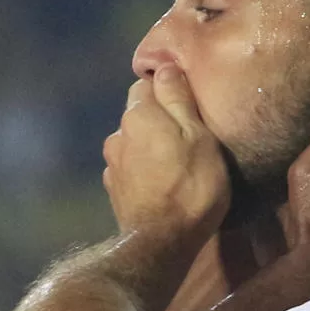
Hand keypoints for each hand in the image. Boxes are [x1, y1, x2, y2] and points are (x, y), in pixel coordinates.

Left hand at [103, 65, 231, 256]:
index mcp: (137, 115)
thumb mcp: (199, 136)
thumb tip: (165, 67)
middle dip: (160, 119)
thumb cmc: (191, 185)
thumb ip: (178, 100)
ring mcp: (111, 164)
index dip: (168, 91)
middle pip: (139, 114)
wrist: (162, 243)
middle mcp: (116, 135)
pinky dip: (144, 169)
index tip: (189, 106)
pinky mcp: (113, 189)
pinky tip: (162, 182)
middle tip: (190, 136)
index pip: (146, 85)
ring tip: (177, 162)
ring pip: (134, 142)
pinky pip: (131, 167)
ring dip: (151, 146)